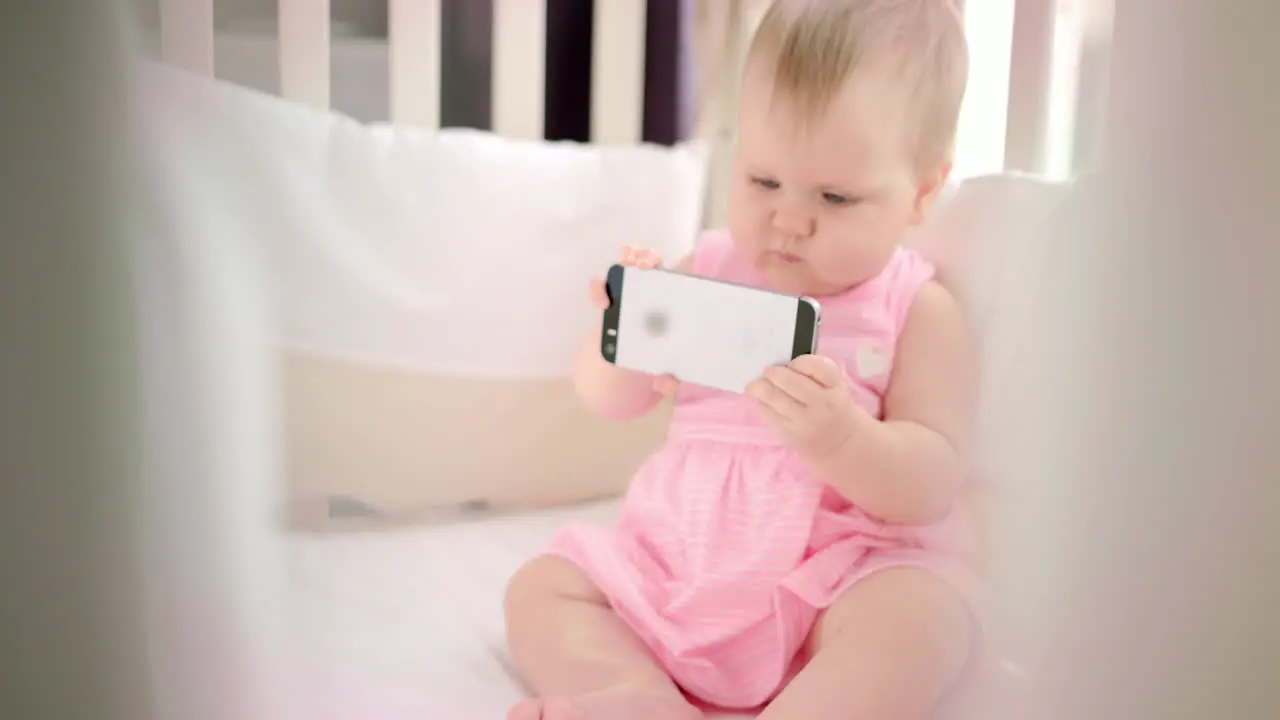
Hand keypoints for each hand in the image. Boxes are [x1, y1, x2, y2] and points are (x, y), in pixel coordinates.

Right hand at [587, 245, 680, 396]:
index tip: (678, 267)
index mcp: (670, 303)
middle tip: (647, 266)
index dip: (681, 266)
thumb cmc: (650, 360)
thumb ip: (668, 380)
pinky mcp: (606, 300)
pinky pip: (600, 286)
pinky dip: (599, 288)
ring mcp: (626, 291)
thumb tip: (669, 383)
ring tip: (626, 266)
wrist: (621, 366)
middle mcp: (649, 291)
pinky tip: (603, 302)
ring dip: (627, 257)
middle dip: (650, 257)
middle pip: (652, 261)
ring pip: (627, 261)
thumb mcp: (662, 372)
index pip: (678, 278)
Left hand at [747, 355, 857, 457]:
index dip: (798, 362)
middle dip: (772, 372)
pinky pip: (765, 411)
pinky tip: (765, 401)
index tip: (793, 365)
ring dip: (759, 386)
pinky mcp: (787, 433)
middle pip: (788, 380)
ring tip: (759, 385)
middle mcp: (820, 404)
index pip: (814, 366)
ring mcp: (802, 421)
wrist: (841, 444)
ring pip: (771, 395)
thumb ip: (815, 371)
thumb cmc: (833, 406)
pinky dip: (760, 402)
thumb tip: (780, 362)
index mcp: (834, 387)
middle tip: (769, 373)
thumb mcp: (835, 386)